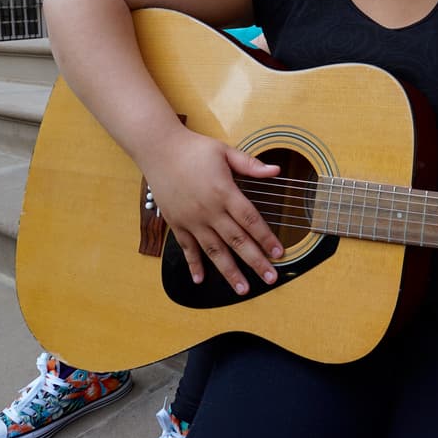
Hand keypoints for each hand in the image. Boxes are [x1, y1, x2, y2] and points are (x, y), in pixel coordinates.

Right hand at [142, 127, 284, 293]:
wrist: (157, 149)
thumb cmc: (194, 149)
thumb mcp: (225, 151)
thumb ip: (251, 164)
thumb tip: (276, 171)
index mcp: (224, 191)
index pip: (250, 220)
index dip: (266, 238)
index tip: (279, 253)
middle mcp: (209, 210)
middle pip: (236, 240)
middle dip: (255, 261)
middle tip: (270, 278)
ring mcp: (191, 219)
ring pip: (214, 250)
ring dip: (229, 271)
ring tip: (243, 289)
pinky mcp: (176, 223)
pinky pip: (187, 248)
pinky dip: (194, 265)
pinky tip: (200, 280)